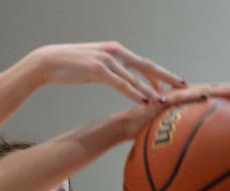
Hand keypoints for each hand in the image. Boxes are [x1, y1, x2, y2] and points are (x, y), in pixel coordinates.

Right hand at [28, 41, 184, 102]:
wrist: (47, 61)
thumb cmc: (68, 65)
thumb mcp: (92, 65)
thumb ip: (107, 69)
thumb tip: (116, 78)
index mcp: (116, 50)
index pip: (143, 63)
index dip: (159, 74)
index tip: (173, 83)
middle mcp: (115, 52)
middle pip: (146, 66)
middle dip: (166, 77)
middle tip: (183, 87)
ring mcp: (107, 60)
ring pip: (135, 77)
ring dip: (152, 90)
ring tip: (166, 101)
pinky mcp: (98, 70)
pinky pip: (120, 84)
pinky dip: (134, 93)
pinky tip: (144, 101)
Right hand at [113, 82, 229, 140]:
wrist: (125, 125)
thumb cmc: (146, 132)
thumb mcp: (169, 134)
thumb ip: (183, 135)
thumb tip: (197, 149)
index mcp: (187, 102)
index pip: (213, 95)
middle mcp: (184, 96)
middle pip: (213, 90)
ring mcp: (176, 97)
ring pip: (204, 91)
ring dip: (223, 90)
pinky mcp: (165, 101)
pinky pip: (184, 99)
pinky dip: (196, 97)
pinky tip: (209, 97)